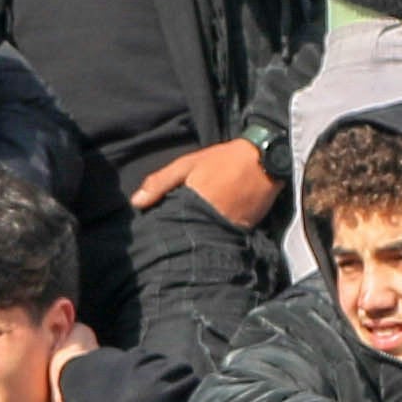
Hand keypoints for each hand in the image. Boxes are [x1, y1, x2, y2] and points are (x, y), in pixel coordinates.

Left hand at [133, 138, 284, 230]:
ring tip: (188, 237)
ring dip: (197, 239)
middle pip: (188, 238)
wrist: (265, 160)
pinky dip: (215, 238)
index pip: (171, 227)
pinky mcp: (243, 232)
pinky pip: (224, 240)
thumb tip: (136, 203)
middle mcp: (212, 220)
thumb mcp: (188, 164)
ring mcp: (229, 229)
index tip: (153, 232)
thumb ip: (161, 182)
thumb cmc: (223, 160)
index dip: (162, 230)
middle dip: (179, 237)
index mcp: (195, 204)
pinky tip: (208, 234)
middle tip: (171, 235)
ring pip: (205, 241)